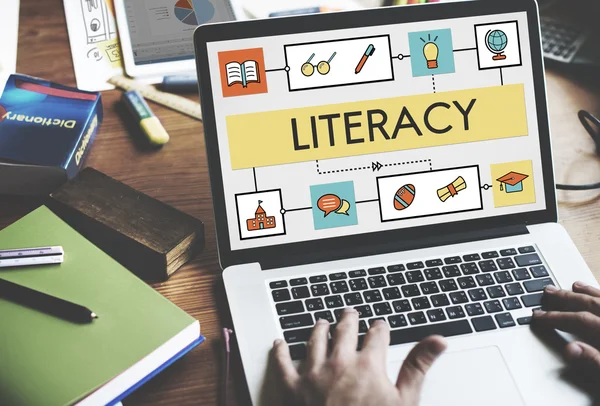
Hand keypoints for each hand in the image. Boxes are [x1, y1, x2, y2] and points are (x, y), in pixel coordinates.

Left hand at [273, 308, 446, 405]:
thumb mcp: (404, 402)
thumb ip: (418, 366)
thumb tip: (438, 341)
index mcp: (368, 364)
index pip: (376, 335)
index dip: (380, 328)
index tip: (380, 326)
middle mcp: (339, 362)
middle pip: (344, 330)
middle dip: (349, 320)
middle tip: (350, 313)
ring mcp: (313, 374)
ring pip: (315, 340)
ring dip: (319, 328)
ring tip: (321, 322)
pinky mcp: (292, 388)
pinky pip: (282, 363)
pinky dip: (280, 351)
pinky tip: (280, 343)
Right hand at [533, 282, 599, 371]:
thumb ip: (595, 362)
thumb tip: (570, 349)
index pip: (580, 320)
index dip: (557, 317)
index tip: (538, 316)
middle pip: (591, 305)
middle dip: (567, 298)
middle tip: (548, 292)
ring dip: (588, 293)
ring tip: (575, 286)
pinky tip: (599, 295)